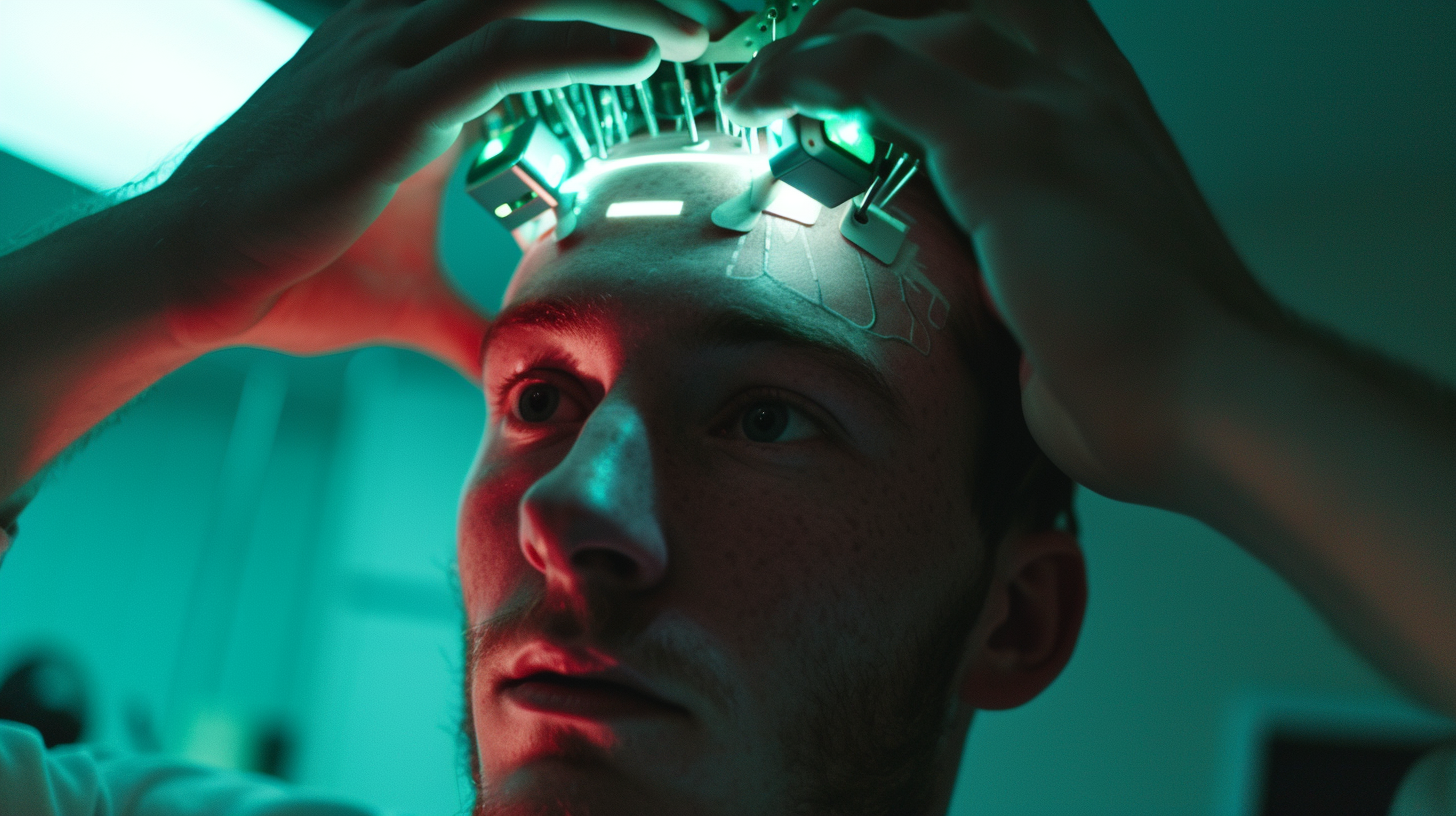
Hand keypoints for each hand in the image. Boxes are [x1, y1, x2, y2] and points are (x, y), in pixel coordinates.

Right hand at [157, 0, 731, 365]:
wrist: (189, 280)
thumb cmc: (284, 273)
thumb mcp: (405, 292)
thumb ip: (464, 315)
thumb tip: (504, 364)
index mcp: (406, 64)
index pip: (520, 3)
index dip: (601, 8)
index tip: (682, 35)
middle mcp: (397, 40)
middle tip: (718, 23)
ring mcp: (389, 63)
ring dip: (628, 3)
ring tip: (705, 32)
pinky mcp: (387, 108)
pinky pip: (503, 51)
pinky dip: (585, 43)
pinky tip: (652, 58)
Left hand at [723, 0, 1275, 509]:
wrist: (1225, 402)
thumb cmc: (1166, 373)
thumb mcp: (1093, 293)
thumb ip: (1033, 265)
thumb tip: (992, 302)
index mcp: (1111, 115)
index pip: (1016, 15)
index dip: (932, 18)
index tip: (865, 46)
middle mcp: (1085, 92)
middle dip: (868, 10)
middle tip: (801, 53)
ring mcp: (1050, 112)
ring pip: (909, 21)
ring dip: (822, 36)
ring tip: (762, 80)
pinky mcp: (1007, 152)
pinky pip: (876, 72)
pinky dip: (806, 71)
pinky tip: (758, 96)